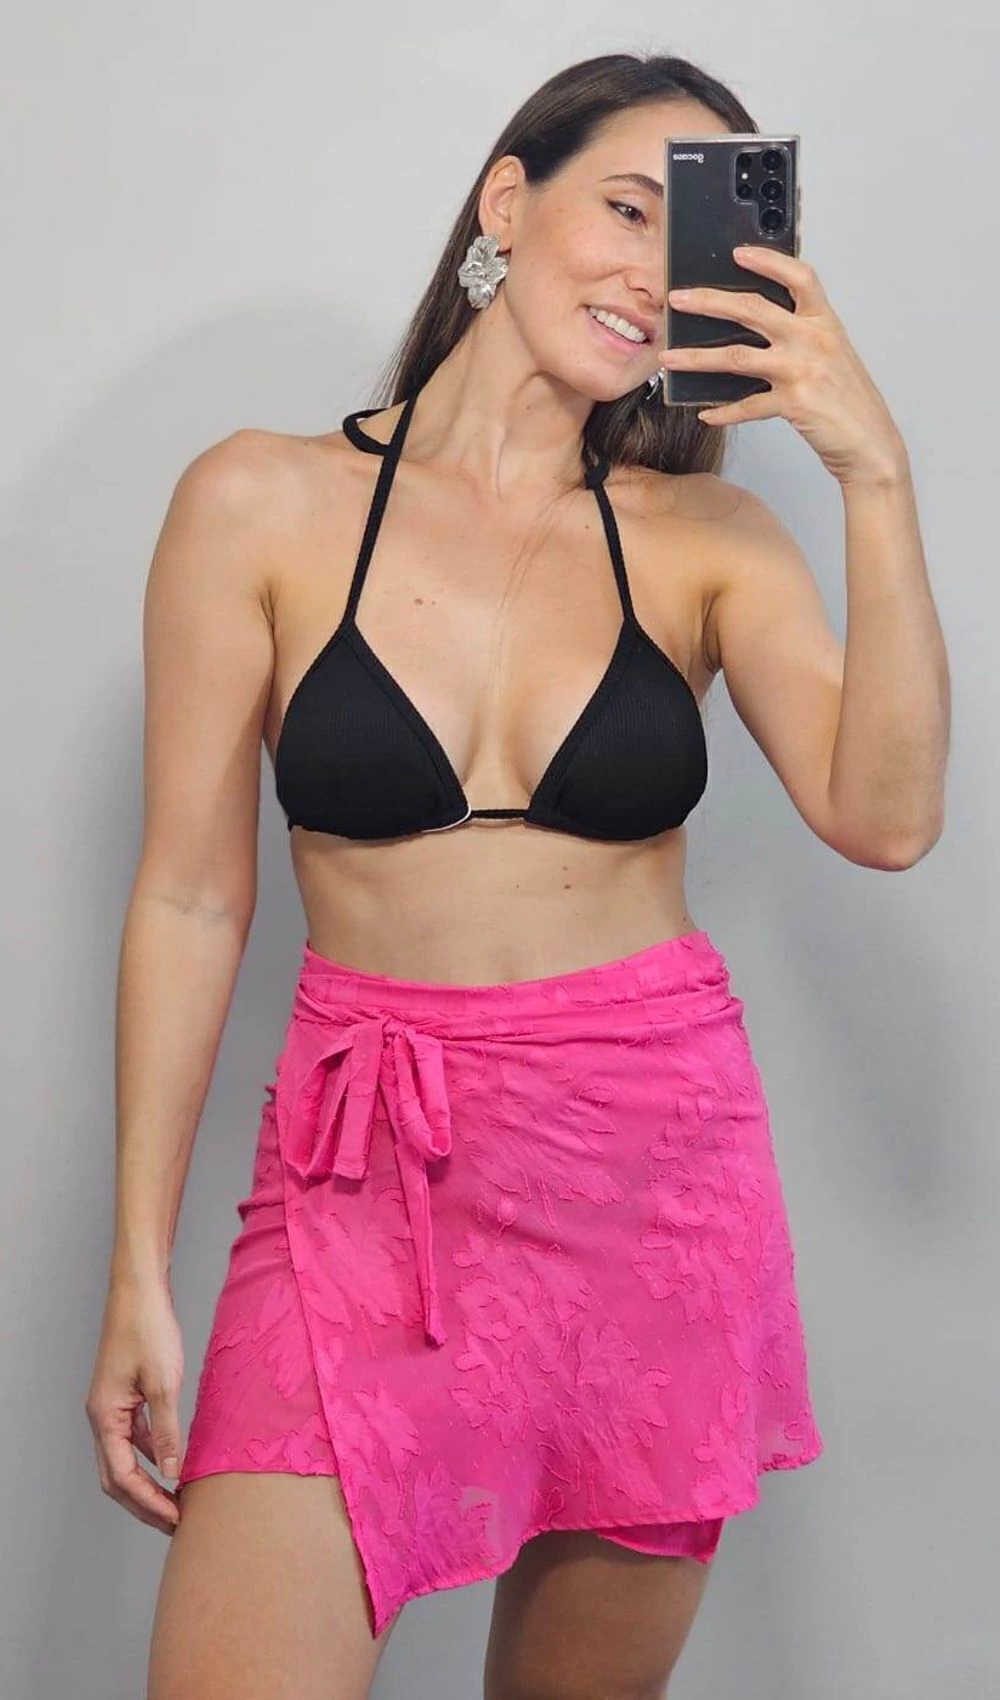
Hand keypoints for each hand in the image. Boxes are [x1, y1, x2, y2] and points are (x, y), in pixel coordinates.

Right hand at [84, 1277, 184, 1534]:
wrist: (139, 1289)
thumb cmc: (148, 1328)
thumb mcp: (164, 1382)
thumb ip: (168, 1430)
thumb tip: (174, 1473)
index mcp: (105, 1417)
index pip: (123, 1477)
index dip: (149, 1503)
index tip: (176, 1519)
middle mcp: (101, 1416)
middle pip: (116, 1477)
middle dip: (144, 1504)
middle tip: (174, 1523)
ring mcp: (110, 1406)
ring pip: (124, 1459)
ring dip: (148, 1482)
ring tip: (176, 1500)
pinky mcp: (123, 1395)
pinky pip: (133, 1438)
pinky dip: (151, 1455)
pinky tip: (173, 1461)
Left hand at [658, 246, 908, 486]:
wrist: (870, 442)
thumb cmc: (848, 399)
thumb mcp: (831, 356)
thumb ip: (800, 336)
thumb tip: (751, 328)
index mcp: (824, 322)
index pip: (799, 277)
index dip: (769, 260)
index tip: (738, 252)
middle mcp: (813, 339)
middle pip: (752, 309)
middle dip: (709, 302)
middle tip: (678, 299)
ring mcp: (802, 370)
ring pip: (736, 357)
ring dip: (696, 358)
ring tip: (669, 359)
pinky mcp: (793, 403)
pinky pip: (746, 405)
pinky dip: (723, 411)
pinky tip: (706, 414)